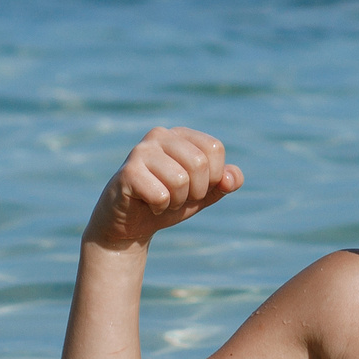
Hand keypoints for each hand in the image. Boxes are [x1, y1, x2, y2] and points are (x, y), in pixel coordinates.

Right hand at [86, 127, 242, 250]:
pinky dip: (160, 207)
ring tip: (162, 200)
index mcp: (181, 135)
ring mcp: (141, 151)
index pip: (214, 148)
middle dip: (196, 191)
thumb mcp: (204, 194)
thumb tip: (231, 178)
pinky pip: (160, 195)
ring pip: (180, 180)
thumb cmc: (170, 202)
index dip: (213, 176)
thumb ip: (224, 183)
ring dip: (177, 201)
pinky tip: (148, 204)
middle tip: (178, 197)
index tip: (195, 186)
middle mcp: (159, 135)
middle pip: (199, 163)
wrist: (130, 224)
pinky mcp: (127, 172)